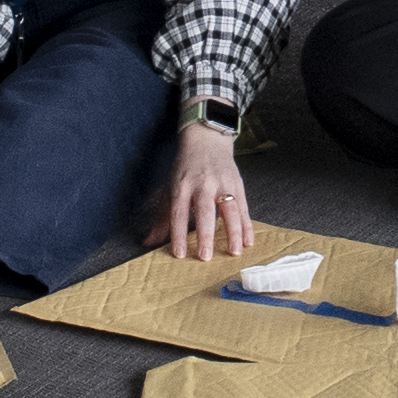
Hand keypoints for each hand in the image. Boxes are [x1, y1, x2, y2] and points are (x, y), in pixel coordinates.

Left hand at [162, 124, 256, 264]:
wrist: (206, 141)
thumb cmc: (185, 169)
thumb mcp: (169, 188)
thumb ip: (162, 218)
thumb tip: (149, 243)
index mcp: (182, 186)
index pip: (179, 213)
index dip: (178, 234)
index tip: (180, 254)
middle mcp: (202, 185)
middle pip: (205, 211)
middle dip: (205, 235)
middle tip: (206, 257)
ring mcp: (223, 184)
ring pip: (230, 209)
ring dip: (233, 231)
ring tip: (235, 252)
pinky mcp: (237, 184)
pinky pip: (244, 207)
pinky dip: (247, 225)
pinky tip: (248, 241)